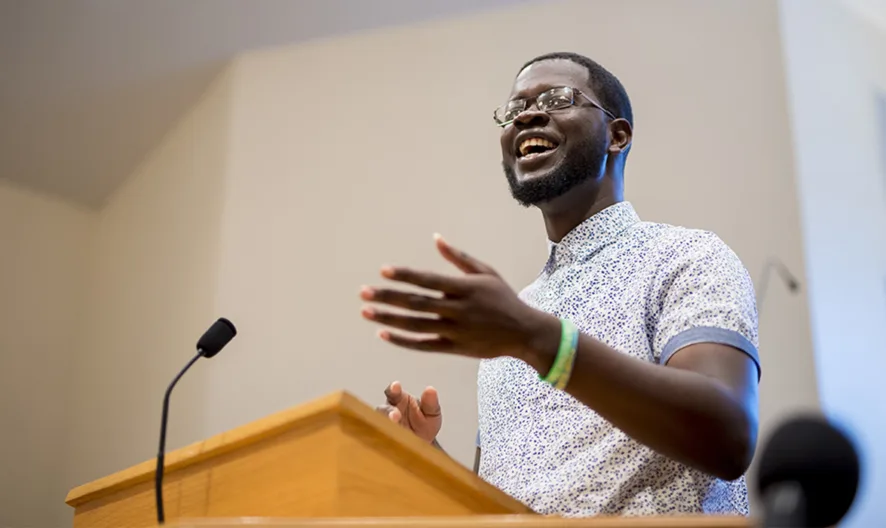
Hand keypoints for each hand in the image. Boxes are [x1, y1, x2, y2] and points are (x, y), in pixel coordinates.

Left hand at [360, 233, 558, 362]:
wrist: (524, 333)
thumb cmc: (503, 298)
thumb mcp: (486, 273)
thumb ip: (459, 257)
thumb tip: (436, 239)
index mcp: (465, 288)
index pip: (429, 280)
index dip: (405, 276)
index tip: (383, 271)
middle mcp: (458, 310)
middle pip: (417, 304)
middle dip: (388, 297)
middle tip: (363, 293)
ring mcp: (455, 331)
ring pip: (416, 326)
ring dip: (389, 319)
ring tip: (366, 312)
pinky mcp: (455, 348)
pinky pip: (424, 345)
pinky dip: (403, 340)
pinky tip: (383, 333)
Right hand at [375, 381, 441, 442]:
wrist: (422, 445)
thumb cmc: (424, 424)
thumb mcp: (432, 413)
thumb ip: (431, 403)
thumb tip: (430, 390)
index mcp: (399, 399)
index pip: (392, 391)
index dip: (392, 389)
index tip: (396, 386)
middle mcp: (388, 412)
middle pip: (383, 410)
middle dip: (388, 412)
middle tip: (395, 416)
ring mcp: (385, 426)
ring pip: (380, 425)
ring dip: (387, 428)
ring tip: (395, 431)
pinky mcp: (383, 440)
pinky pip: (381, 440)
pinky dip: (386, 441)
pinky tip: (393, 444)